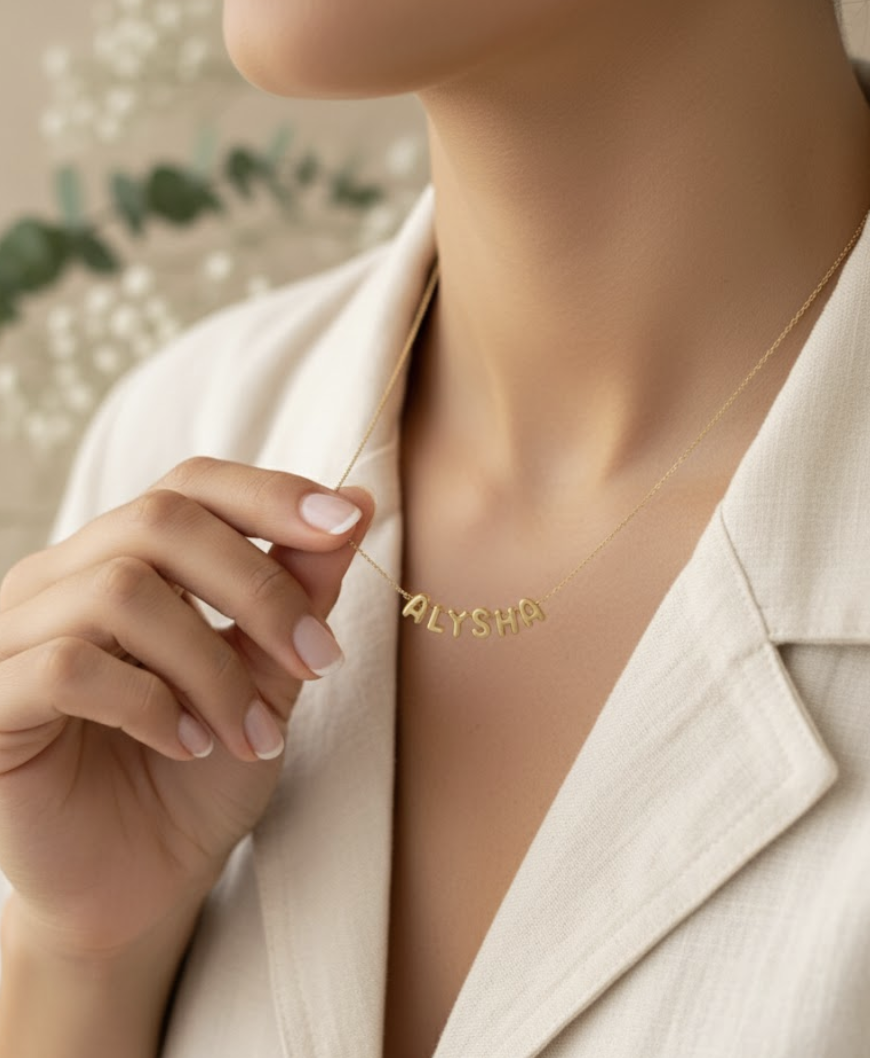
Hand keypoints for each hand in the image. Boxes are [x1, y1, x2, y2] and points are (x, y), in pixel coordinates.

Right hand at [0, 456, 375, 959]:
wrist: (141, 884)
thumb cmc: (203, 773)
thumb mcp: (269, 675)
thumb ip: (300, 591)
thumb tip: (357, 502)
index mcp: (124, 559)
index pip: (191, 485)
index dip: (270, 494)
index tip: (347, 525)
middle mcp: (61, 579)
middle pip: (161, 520)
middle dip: (259, 588)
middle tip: (316, 660)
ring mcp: (15, 635)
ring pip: (121, 591)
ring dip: (213, 668)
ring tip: (253, 735)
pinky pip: (68, 666)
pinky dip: (150, 703)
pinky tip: (189, 745)